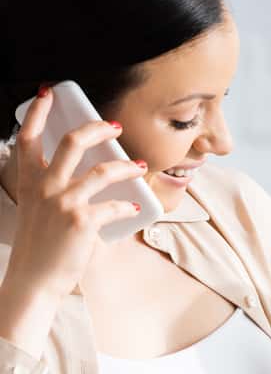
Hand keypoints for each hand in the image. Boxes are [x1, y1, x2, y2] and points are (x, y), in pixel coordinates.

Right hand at [4, 86, 146, 302]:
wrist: (35, 281)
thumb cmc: (41, 248)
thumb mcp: (38, 212)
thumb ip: (55, 192)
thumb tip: (93, 177)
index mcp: (30, 182)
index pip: (28, 137)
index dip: (38, 111)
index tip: (49, 93)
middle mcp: (45, 187)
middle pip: (72, 142)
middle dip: (97, 128)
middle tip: (114, 126)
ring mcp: (63, 202)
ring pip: (102, 171)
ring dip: (126, 165)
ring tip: (139, 166)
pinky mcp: (82, 221)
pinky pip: (114, 205)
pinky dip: (127, 204)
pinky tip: (134, 205)